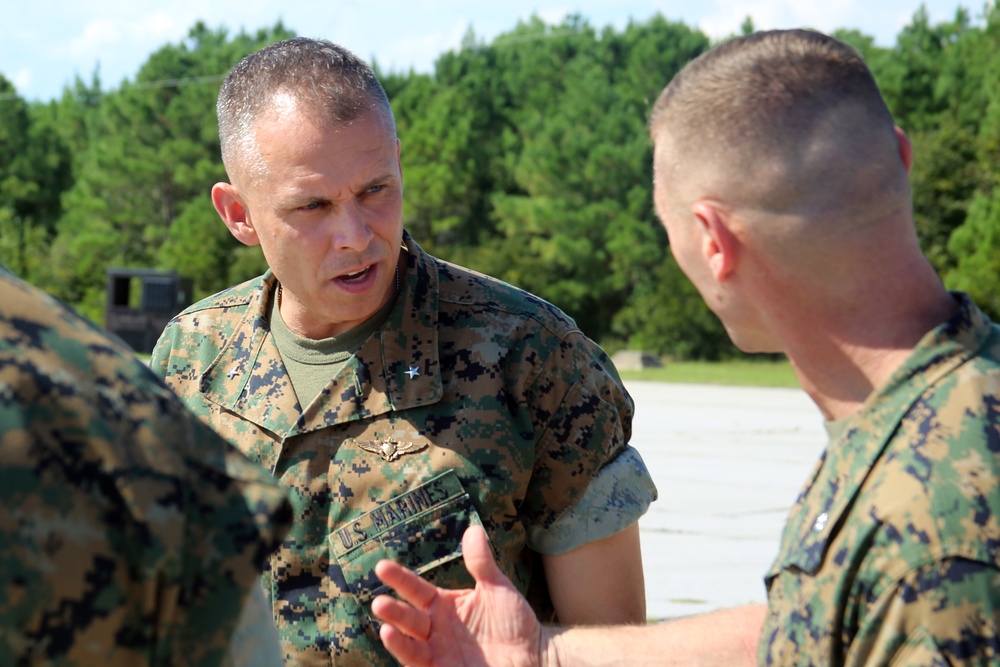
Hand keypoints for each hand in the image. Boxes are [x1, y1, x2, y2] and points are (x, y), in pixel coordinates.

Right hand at [372, 525, 542, 666]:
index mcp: (444, 605)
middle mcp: (436, 628)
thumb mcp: (497, 588)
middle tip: (378, 602)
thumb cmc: (516, 622)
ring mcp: (438, 652)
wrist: (535, 656)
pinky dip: (407, 656)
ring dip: (395, 638)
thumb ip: (481, 563)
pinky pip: (419, 664)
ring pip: (409, 644)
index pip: (415, 589)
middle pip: (408, 618)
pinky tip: (400, 646)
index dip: (399, 579)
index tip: (381, 567)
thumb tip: (472, 529)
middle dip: (393, 611)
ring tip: (385, 628)